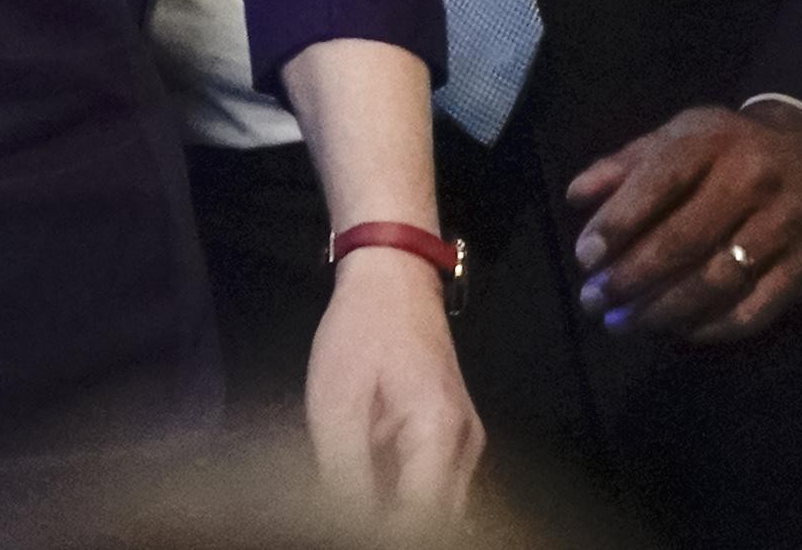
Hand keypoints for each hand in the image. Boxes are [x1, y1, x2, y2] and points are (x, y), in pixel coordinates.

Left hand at [303, 245, 479, 515]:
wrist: (393, 276)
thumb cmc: (361, 330)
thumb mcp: (336, 401)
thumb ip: (344, 472)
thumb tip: (347, 524)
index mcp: (439, 434)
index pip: (420, 521)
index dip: (380, 532)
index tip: (342, 522)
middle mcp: (466, 446)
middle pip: (437, 521)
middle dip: (390, 524)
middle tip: (344, 509)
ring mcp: (466, 443)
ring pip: (438, 509)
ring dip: (396, 511)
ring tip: (353, 489)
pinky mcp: (455, 438)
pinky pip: (434, 487)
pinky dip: (403, 494)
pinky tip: (367, 479)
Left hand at [562, 101, 801, 342]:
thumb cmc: (730, 149)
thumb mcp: (678, 137)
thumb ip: (626, 165)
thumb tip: (577, 197)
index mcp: (714, 140)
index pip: (660, 182)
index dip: (618, 223)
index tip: (585, 258)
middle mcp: (754, 180)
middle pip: (685, 240)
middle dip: (631, 278)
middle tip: (594, 302)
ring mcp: (786, 225)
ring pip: (718, 281)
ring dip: (663, 312)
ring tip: (624, 324)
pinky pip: (755, 310)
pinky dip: (710, 328)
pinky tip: (677, 331)